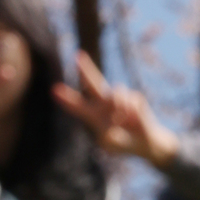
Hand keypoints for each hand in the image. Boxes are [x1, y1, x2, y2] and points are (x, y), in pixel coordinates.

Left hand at [53, 53, 178, 167]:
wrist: (144, 144)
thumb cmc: (122, 144)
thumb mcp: (110, 143)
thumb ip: (107, 131)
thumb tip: (114, 110)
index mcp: (94, 116)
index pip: (79, 107)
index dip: (68, 99)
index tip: (54, 90)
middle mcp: (105, 104)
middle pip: (94, 84)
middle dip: (86, 70)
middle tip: (77, 55)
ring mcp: (120, 99)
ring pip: (115, 93)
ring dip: (118, 107)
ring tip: (122, 120)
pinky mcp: (135, 98)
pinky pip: (131, 100)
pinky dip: (131, 112)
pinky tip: (133, 120)